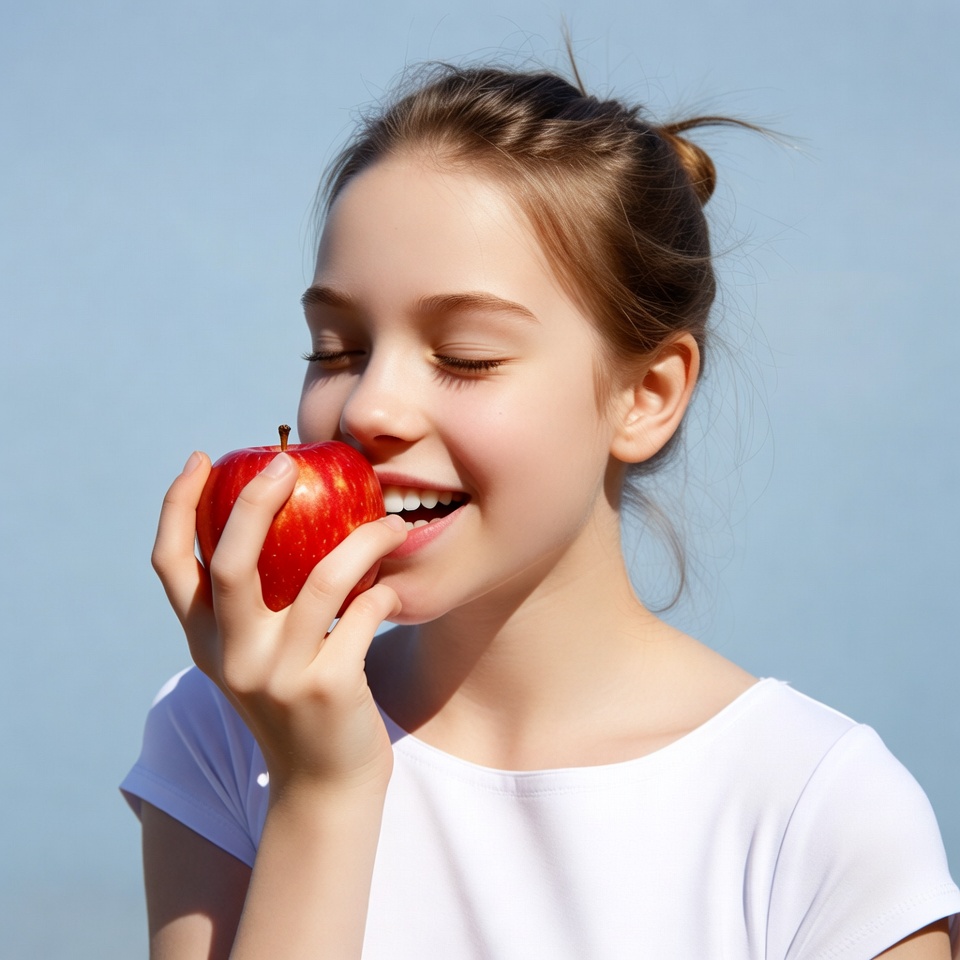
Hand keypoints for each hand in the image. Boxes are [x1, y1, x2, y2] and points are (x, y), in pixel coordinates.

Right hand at [151, 450, 407, 794]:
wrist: (324, 785)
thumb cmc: (297, 700)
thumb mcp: (258, 655)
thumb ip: (255, 603)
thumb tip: (280, 517)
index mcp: (206, 640)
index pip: (170, 565)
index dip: (177, 506)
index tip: (202, 458)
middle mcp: (231, 657)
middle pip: (231, 564)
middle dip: (254, 503)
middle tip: (287, 462)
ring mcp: (277, 676)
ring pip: (321, 582)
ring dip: (364, 541)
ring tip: (390, 520)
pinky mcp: (327, 689)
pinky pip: (364, 615)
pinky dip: (384, 592)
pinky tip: (392, 590)